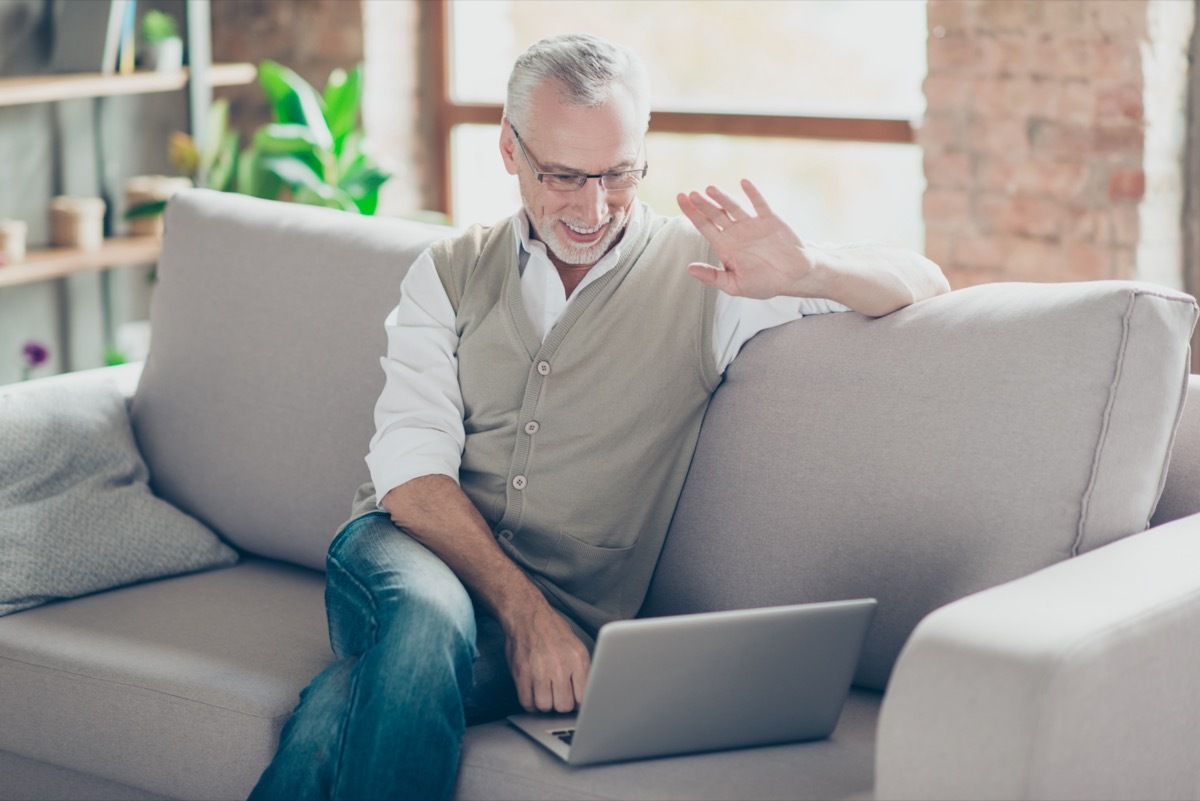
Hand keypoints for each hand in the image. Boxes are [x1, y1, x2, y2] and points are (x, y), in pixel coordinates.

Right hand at [504, 603, 590, 712]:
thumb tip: (584, 698)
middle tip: (555, 695)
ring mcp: (540, 670)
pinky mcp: (521, 673)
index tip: (571, 700)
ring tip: (543, 693)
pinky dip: (529, 703)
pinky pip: (526, 702)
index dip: (576, 703)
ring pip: (545, 706)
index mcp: (578, 659)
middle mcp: (561, 665)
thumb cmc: (552, 631)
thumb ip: (581, 672)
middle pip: (563, 706)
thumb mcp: (575, 648)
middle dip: (559, 704)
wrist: (527, 614)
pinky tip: (532, 694)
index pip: (583, 698)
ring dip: (543, 704)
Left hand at [676, 179, 815, 299]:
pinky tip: (744, 183)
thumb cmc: (763, 283)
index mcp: (725, 246)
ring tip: (710, 189)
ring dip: (723, 197)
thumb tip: (689, 269)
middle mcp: (735, 231)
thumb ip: (713, 277)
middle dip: (703, 204)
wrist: (793, 277)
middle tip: (691, 195)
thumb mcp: (735, 286)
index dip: (692, 213)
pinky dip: (753, 193)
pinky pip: (760, 204)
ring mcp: (752, 223)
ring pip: (734, 207)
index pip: (704, 226)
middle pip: (715, 214)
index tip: (681, 199)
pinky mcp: (770, 219)